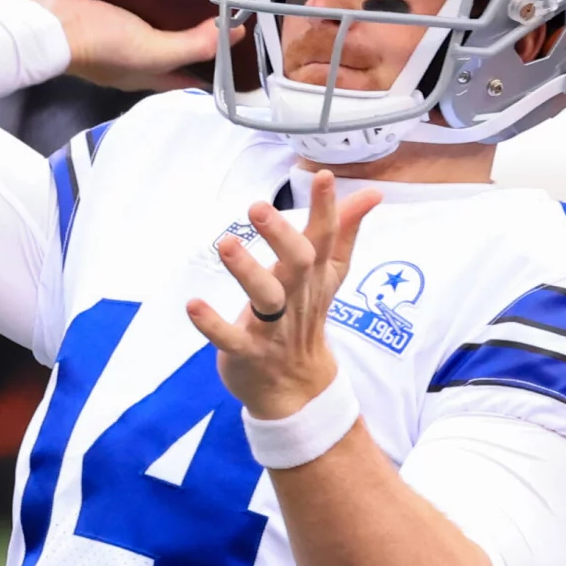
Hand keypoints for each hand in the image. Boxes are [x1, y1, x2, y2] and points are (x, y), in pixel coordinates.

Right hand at [20, 0, 222, 91]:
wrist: (45, 19)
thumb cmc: (97, 43)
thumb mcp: (153, 51)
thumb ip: (194, 45)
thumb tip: (234, 33)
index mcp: (145, 69)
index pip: (187, 75)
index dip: (212, 70)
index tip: (239, 55)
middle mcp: (131, 47)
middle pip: (170, 38)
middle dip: (194, 26)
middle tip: (224, 3)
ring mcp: (113, 20)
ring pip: (148, 8)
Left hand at [187, 170, 381, 419]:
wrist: (297, 388)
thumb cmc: (305, 317)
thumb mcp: (328, 276)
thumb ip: (344, 231)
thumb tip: (372, 192)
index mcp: (314, 276)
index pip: (325, 238)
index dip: (326, 208)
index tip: (323, 177)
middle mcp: (297, 297)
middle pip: (297, 264)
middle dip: (280, 235)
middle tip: (257, 207)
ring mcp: (274, 327)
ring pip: (266, 298)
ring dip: (246, 271)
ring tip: (225, 244)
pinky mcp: (249, 353)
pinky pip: (232, 340)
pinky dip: (212, 325)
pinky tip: (193, 305)